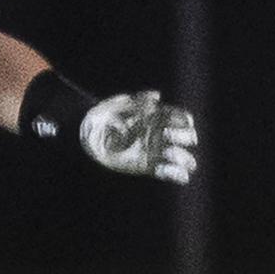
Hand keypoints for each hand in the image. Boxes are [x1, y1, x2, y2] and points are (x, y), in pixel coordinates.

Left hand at [79, 90, 197, 183]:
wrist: (88, 136)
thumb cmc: (103, 116)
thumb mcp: (118, 104)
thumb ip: (137, 101)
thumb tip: (157, 96)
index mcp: (156, 118)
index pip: (180, 118)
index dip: (184, 120)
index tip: (181, 123)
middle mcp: (159, 134)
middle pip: (185, 136)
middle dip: (186, 138)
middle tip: (178, 138)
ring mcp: (154, 151)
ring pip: (180, 156)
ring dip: (186, 159)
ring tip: (183, 161)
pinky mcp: (148, 166)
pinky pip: (168, 172)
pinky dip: (178, 175)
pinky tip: (183, 176)